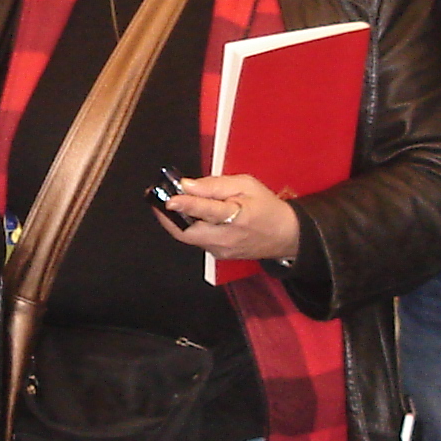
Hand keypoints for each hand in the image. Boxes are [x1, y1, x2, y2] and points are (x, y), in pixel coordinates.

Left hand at [159, 173, 301, 262]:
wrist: (285, 236)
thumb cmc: (266, 207)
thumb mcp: (246, 185)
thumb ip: (216, 185)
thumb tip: (188, 185)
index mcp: (238, 217)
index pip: (208, 211)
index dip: (187, 205)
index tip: (170, 200)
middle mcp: (227, 237)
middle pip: (188, 232)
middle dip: (167, 218)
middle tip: (155, 199)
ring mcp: (221, 250)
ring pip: (189, 237)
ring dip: (176, 221)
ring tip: (169, 203)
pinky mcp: (218, 255)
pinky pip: (197, 240)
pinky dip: (189, 227)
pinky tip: (188, 215)